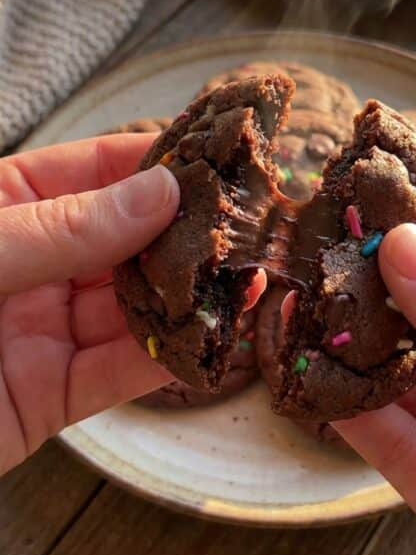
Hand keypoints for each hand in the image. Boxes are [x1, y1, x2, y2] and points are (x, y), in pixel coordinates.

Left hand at [0, 135, 265, 475]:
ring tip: (246, 279)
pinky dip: (165, 360)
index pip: (92, 171)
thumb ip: (63, 229)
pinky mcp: (47, 398)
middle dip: (184, 233)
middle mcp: (25, 264)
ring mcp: (37, 331)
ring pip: (129, 306)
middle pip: (121, 239)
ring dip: (185, 297)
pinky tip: (210, 340)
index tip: (220, 156)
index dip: (154, 161)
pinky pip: (118, 373)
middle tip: (251, 223)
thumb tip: (158, 192)